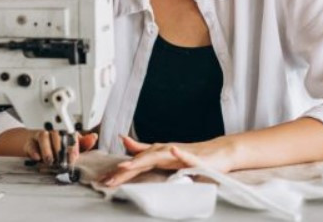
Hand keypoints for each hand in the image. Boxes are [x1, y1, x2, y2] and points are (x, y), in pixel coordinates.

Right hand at [24, 130, 97, 165]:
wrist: (35, 145)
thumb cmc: (55, 145)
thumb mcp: (71, 146)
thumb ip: (83, 144)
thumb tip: (94, 137)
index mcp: (65, 132)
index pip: (71, 135)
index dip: (73, 146)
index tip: (74, 157)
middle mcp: (53, 132)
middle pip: (57, 135)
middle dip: (60, 149)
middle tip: (63, 162)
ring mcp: (40, 136)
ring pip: (43, 136)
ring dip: (47, 149)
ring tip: (50, 161)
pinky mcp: (29, 143)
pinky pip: (31, 144)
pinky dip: (34, 151)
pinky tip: (37, 158)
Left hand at [102, 135, 233, 186]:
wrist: (218, 152)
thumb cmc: (192, 154)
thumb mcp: (164, 154)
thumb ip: (144, 149)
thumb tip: (124, 141)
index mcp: (157, 153)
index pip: (134, 164)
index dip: (119, 172)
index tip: (103, 181)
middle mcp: (164, 151)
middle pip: (141, 161)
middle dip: (124, 171)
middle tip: (108, 180)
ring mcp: (178, 153)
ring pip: (157, 156)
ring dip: (142, 160)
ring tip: (127, 166)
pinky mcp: (194, 157)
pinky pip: (186, 156)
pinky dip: (179, 154)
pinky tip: (173, 151)